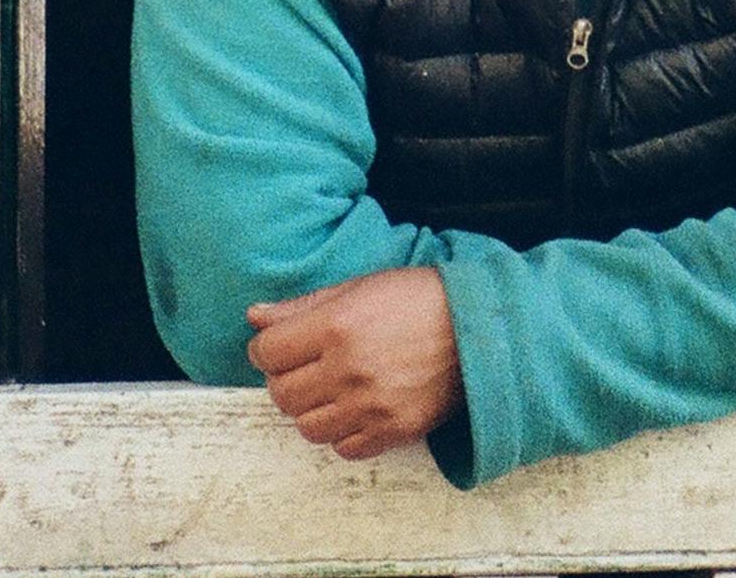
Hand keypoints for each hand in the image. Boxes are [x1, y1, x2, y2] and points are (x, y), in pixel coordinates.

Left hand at [247, 267, 465, 461]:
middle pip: (282, 394)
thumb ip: (302, 306)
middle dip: (286, 380)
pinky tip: (356, 408)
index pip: (267, 353)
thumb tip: (254, 317)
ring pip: (306, 427)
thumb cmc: (419, 299)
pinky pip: (344, 448)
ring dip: (311, 409)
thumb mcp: (360, 287)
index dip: (265, 350)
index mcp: (337, 326)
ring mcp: (371, 404)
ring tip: (332, 389)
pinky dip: (343, 432)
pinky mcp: (393, 430)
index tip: (278, 347)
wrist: (480, 326)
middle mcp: (349, 369)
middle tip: (306, 367)